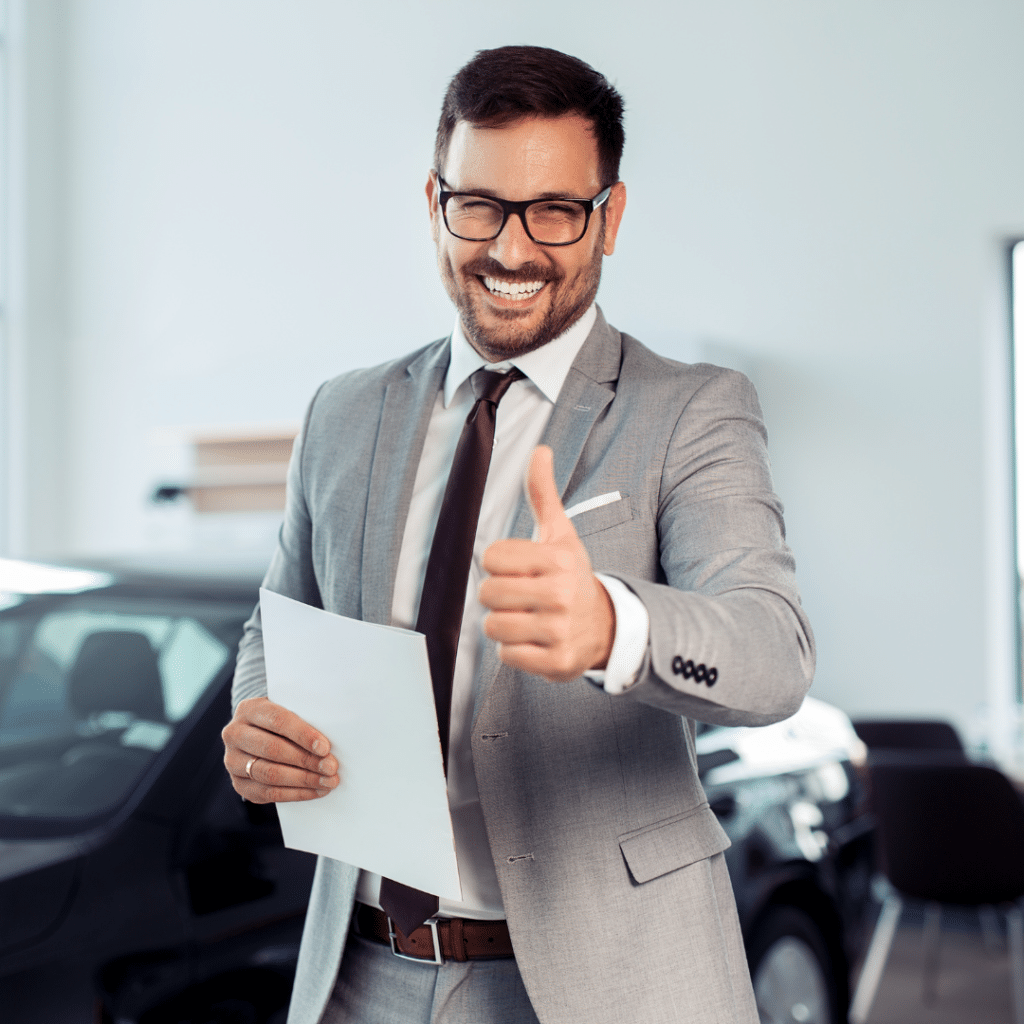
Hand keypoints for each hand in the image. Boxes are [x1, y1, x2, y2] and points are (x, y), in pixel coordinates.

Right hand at [221, 696, 339, 802]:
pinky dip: (296, 793)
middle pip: (273, 749)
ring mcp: (233, 761)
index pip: (278, 721)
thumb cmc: (283, 720)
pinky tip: (316, 791)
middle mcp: (235, 734)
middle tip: (331, 767)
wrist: (259, 733)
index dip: (303, 735)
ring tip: (328, 781)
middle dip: (306, 760)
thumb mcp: (289, 709)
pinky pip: (268, 793)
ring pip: (270, 774)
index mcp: (249, 709)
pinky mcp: (239, 784)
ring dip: (304, 780)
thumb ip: (304, 719)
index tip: (325, 747)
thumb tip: (329, 743)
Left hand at [480, 445, 614, 681]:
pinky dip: (516, 651)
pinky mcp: (556, 662)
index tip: (520, 569)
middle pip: (488, 593)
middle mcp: (560, 594)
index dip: (500, 564)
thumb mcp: (561, 535)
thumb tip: (540, 450)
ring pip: (493, 626)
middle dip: (499, 596)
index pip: (492, 557)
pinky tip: (536, 641)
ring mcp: (559, 630)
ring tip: (528, 619)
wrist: (606, 627)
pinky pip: (507, 656)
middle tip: (523, 596)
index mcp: (558, 560)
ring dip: (505, 624)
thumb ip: (543, 494)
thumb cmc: (572, 577)